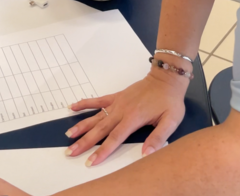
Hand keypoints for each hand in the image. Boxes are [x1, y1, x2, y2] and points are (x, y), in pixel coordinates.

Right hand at [66, 71, 187, 165]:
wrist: (166, 78)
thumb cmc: (169, 101)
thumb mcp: (171, 121)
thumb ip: (158, 138)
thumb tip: (146, 154)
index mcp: (133, 118)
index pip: (115, 138)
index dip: (102, 150)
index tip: (91, 161)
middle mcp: (122, 110)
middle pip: (100, 129)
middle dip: (85, 141)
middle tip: (71, 151)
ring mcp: (117, 103)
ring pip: (96, 116)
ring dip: (82, 125)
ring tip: (69, 134)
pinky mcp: (116, 96)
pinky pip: (98, 100)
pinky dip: (85, 103)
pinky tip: (73, 107)